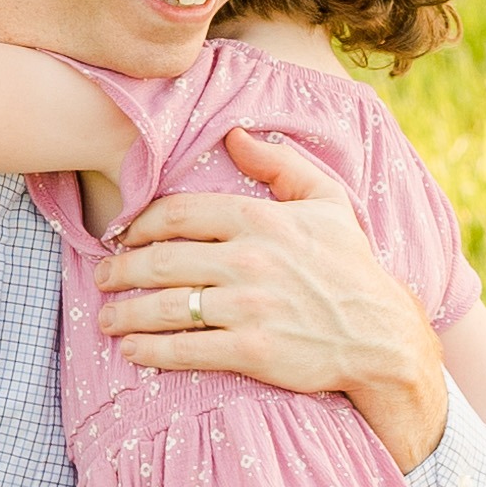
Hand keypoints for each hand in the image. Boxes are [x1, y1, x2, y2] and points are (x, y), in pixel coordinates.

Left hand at [96, 127, 446, 468]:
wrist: (381, 336)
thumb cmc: (351, 267)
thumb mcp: (327, 202)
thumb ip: (280, 164)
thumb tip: (234, 135)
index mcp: (261, 219)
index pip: (179, 214)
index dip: (141, 225)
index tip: (125, 236)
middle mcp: (250, 259)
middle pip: (162, 260)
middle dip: (122, 270)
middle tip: (104, 278)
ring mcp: (249, 307)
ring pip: (166, 305)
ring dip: (126, 312)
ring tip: (108, 317)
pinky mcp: (252, 350)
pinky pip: (186, 349)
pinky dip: (151, 349)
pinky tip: (132, 350)